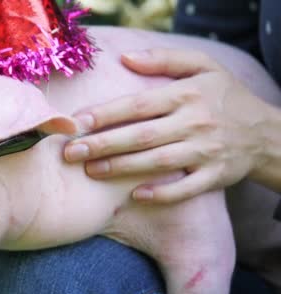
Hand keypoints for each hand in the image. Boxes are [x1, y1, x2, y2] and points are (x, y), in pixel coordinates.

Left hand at [64, 48, 271, 202]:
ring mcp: (206, 151)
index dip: (105, 114)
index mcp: (187, 94)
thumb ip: (164, 59)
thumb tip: (125, 59)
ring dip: (122, 168)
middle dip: (103, 145)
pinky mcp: (215, 176)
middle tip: (71, 153)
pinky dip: (162, 193)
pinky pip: (186, 188)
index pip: (138, 105)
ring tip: (91, 171)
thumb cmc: (224, 96)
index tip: (76, 122)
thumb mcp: (203, 66)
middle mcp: (195, 122)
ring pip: (158, 162)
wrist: (266, 132)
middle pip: (141, 135)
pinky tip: (136, 195)